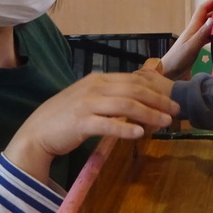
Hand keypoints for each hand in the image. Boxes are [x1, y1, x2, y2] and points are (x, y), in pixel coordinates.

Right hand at [5, 70, 178, 182]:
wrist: (36, 133)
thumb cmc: (66, 117)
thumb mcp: (90, 99)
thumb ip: (113, 95)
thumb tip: (139, 94)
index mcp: (98, 79)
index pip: (134, 80)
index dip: (156, 89)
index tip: (173, 99)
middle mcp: (94, 87)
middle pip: (133, 90)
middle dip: (158, 100)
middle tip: (175, 110)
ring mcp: (86, 104)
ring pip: (125, 104)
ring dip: (148, 113)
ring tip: (165, 122)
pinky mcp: (80, 122)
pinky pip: (107, 123)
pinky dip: (125, 127)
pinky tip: (139, 133)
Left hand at [160, 0, 212, 79]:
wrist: (169, 73)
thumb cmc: (178, 59)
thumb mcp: (191, 46)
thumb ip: (202, 33)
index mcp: (192, 28)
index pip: (202, 10)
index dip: (212, 1)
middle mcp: (195, 31)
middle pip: (207, 16)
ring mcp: (196, 39)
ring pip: (209, 26)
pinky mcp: (197, 47)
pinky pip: (209, 36)